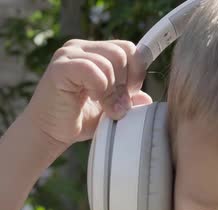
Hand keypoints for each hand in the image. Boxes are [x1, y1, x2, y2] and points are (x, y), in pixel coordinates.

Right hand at [24, 39, 152, 147]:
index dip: (137, 71)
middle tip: (116, 104)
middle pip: (123, 52)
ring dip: (113, 89)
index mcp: (94, 52)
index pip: (128, 48)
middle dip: (126, 82)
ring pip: (111, 61)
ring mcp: (68, 54)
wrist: (50, 133)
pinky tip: (91, 98)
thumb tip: (146, 98)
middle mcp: (80, 48)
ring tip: (104, 105)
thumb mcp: (112, 108)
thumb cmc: (79, 120)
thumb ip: (129, 99)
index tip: (130, 92)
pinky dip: (100, 88)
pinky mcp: (60, 67)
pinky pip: (94, 70)